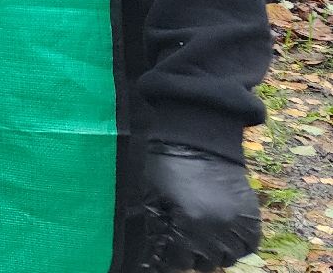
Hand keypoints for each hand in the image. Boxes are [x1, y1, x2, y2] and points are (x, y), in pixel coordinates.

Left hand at [141, 142, 260, 270]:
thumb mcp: (151, 197)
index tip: (167, 253)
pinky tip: (225, 239)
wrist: (196, 140)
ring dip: (215, 253)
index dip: (169, 259)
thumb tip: (155, 252)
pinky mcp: (251, 215)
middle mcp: (216, 229)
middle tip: (185, 245)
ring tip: (204, 242)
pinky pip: (250, 245)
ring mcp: (236, 223)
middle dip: (192, 256)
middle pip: (204, 264)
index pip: (179, 262)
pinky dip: (238, 246)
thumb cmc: (166, 166)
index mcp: (189, 224)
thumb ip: (155, 227)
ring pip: (228, 258)